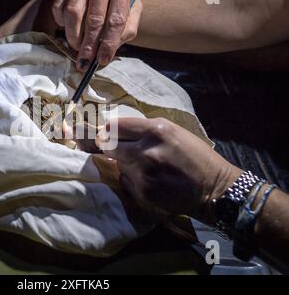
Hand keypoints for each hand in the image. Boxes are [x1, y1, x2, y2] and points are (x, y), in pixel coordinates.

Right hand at [52, 0, 141, 69]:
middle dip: (88, 44)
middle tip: (85, 60)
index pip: (116, 20)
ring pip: (73, 13)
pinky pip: (58, 6)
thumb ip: (127, 27)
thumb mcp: (133, 5)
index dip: (109, 43)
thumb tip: (111, 48)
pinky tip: (69, 27)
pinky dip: (61, 22)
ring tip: (77, 46)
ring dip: (73, 36)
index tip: (102, 60)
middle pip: (93, 19)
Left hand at [96, 118, 242, 221]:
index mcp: (156, 130)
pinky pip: (125, 181)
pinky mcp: (143, 193)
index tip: (106, 134)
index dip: (108, 131)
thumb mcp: (173, 131)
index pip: (113, 127)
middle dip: (110, 147)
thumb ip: (143, 130)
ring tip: (144, 166)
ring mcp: (143, 174)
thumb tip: (112, 131)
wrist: (214, 188)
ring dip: (125, 164)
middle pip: (109, 145)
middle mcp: (147, 151)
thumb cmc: (195, 156)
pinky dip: (132, 180)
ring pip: (117, 164)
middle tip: (117, 149)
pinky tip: (150, 180)